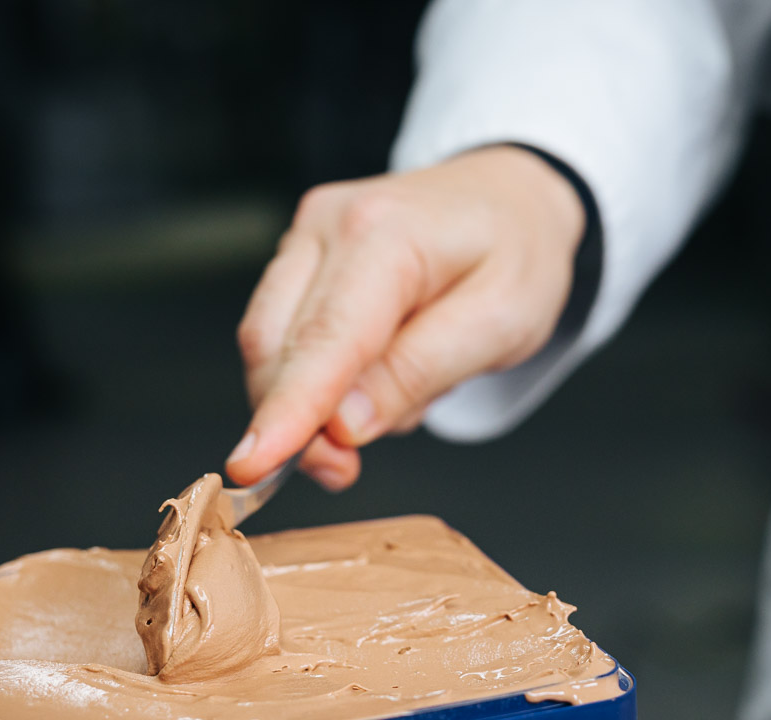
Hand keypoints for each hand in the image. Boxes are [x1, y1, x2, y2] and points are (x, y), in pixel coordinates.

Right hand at [226, 145, 583, 489]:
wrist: (510, 197)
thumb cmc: (516, 254)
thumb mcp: (502, 323)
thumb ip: (419, 373)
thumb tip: (343, 425)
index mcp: (387, 233)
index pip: (325, 339)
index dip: (288, 410)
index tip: (255, 467)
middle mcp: (330, 223)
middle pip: (277, 347)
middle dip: (297, 423)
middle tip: (343, 470)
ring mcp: (307, 236)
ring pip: (268, 346)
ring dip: (305, 402)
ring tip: (389, 399)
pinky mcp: (299, 256)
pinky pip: (281, 335)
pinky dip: (312, 376)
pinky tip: (367, 375)